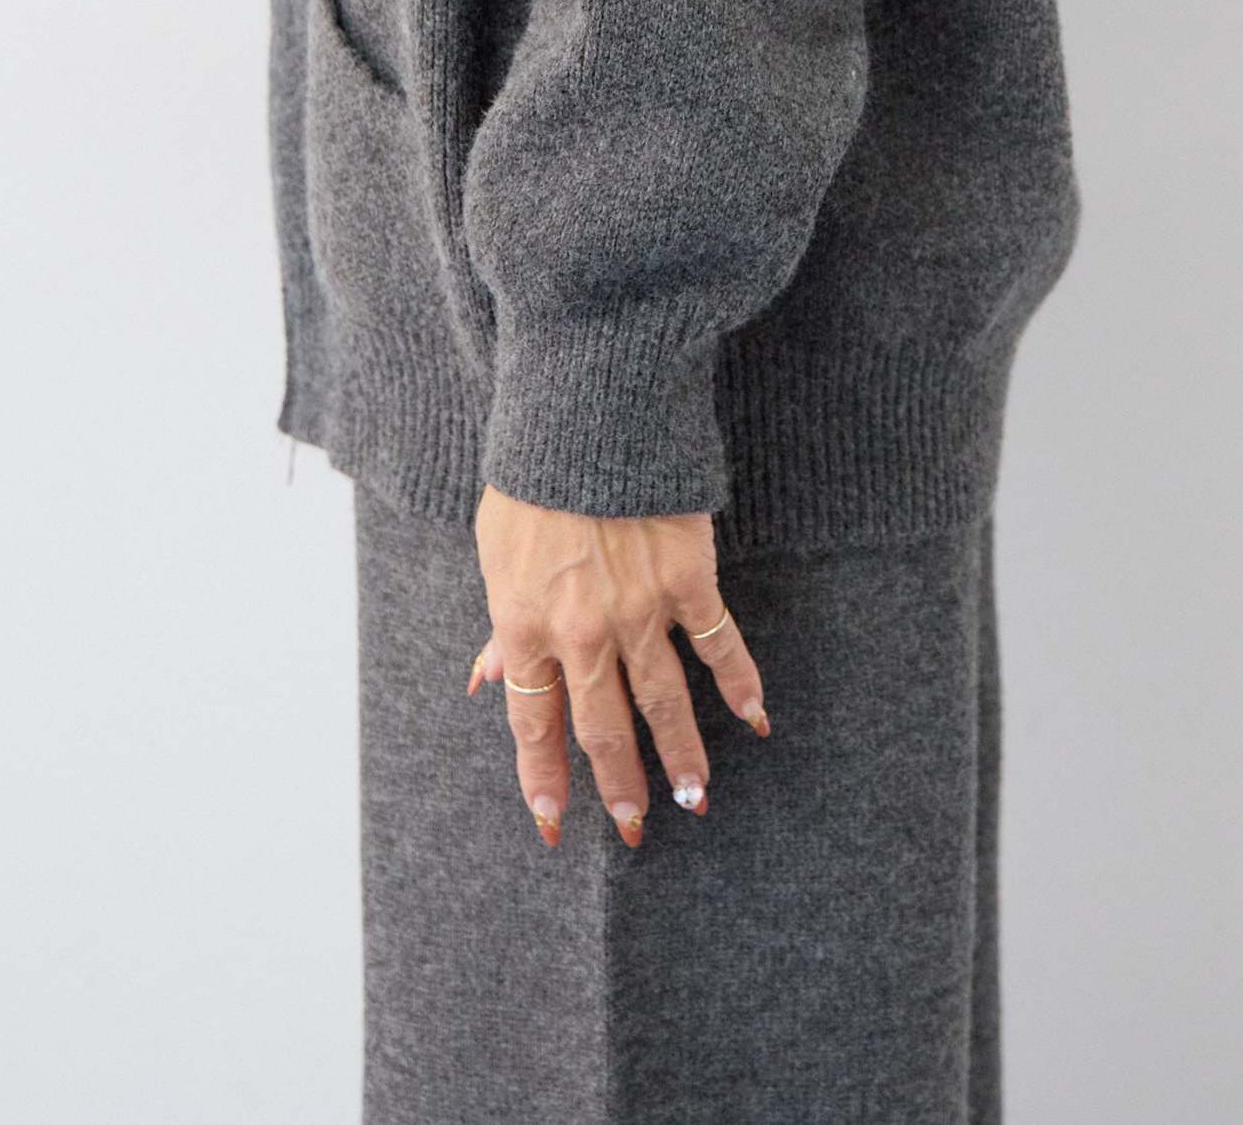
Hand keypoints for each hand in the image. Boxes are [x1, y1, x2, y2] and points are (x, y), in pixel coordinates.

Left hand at [469, 483, 769, 848]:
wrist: (587, 415)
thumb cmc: (533, 477)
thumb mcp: (496, 551)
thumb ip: (502, 623)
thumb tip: (485, 678)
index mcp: (525, 624)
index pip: (533, 722)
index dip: (543, 776)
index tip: (554, 821)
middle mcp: (582, 632)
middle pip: (602, 728)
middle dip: (619, 785)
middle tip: (635, 827)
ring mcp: (638, 609)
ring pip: (662, 702)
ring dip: (681, 757)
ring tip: (694, 798)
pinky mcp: (686, 578)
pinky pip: (717, 645)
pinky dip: (739, 683)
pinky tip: (756, 719)